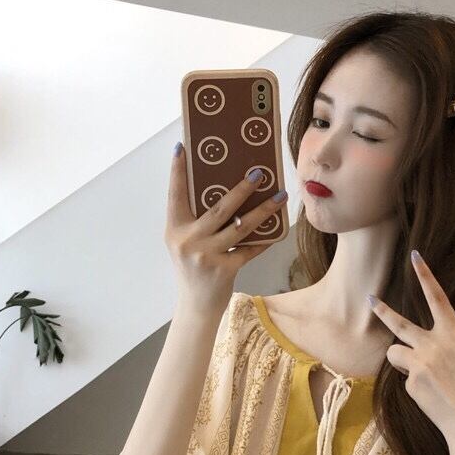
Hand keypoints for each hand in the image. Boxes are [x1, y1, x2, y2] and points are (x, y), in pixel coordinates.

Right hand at [164, 143, 286, 309]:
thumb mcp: (184, 243)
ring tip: (280, 194)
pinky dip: (265, 238)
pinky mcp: (225, 269)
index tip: (182, 148)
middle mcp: (188, 241)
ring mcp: (207, 255)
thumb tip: (222, 190)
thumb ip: (195, 221)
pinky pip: (250, 248)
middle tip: (258, 172)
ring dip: (263, 209)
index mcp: (175, 230)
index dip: (177, 172)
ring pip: (240, 226)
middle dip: (241, 188)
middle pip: (219, 208)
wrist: (196, 306)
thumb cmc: (193, 269)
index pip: (175, 195)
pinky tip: (279, 227)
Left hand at [367, 250, 454, 448]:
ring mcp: (420, 361)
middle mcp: (435, 342)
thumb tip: (428, 355)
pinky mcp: (411, 380)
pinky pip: (404, 378)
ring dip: (402, 361)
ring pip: (395, 352)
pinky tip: (431, 397)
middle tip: (370, 298)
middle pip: (399, 323)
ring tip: (423, 378)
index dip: (425, 276)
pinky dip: (414, 386)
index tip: (415, 256)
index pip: (438, 298)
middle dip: (383, 310)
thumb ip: (448, 350)